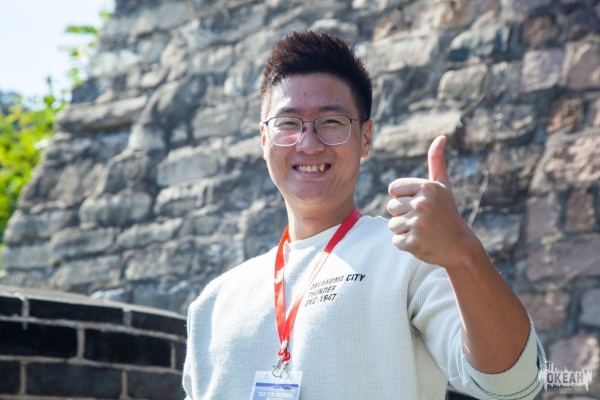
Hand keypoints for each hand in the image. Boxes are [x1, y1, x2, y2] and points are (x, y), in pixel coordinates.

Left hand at [387, 135, 475, 268]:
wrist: (460, 247)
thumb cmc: (447, 213)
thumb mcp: (443, 187)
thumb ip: (437, 162)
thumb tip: (441, 137)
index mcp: (427, 187)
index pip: (393, 189)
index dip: (403, 198)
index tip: (419, 204)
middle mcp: (422, 203)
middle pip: (391, 207)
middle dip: (403, 215)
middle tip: (423, 220)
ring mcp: (418, 224)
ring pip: (392, 225)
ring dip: (404, 230)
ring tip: (422, 231)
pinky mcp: (414, 243)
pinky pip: (396, 241)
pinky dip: (406, 244)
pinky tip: (422, 242)